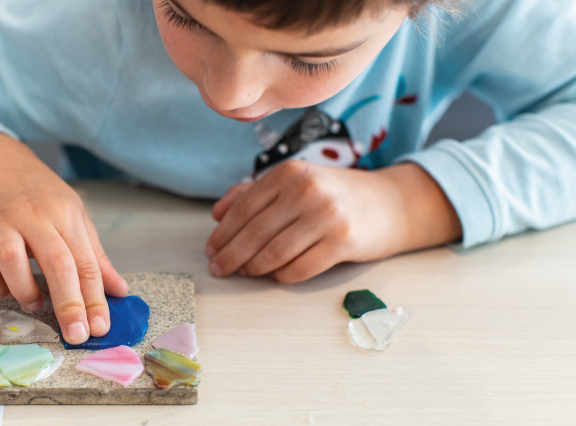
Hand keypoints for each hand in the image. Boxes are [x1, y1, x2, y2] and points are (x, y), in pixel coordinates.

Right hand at [0, 132, 127, 343]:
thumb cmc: (39, 196)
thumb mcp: (74, 216)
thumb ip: (95, 256)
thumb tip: (119, 291)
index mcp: (64, 213)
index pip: (85, 262)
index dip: (94, 298)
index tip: (101, 327)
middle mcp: (33, 215)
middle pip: (56, 263)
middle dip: (69, 304)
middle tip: (77, 335)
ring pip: (14, 264)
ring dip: (27, 293)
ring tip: (36, 303)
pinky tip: (5, 287)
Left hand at [204, 160, 461, 282]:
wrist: (392, 203)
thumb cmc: (335, 195)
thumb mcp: (296, 183)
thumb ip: (255, 193)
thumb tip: (217, 214)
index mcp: (289, 173)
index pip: (244, 208)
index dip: (223, 233)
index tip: (210, 250)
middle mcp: (306, 190)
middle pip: (255, 232)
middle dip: (231, 255)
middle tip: (218, 269)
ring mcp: (326, 215)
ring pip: (274, 252)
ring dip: (254, 268)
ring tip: (244, 273)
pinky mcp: (343, 241)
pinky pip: (300, 268)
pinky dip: (282, 276)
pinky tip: (276, 276)